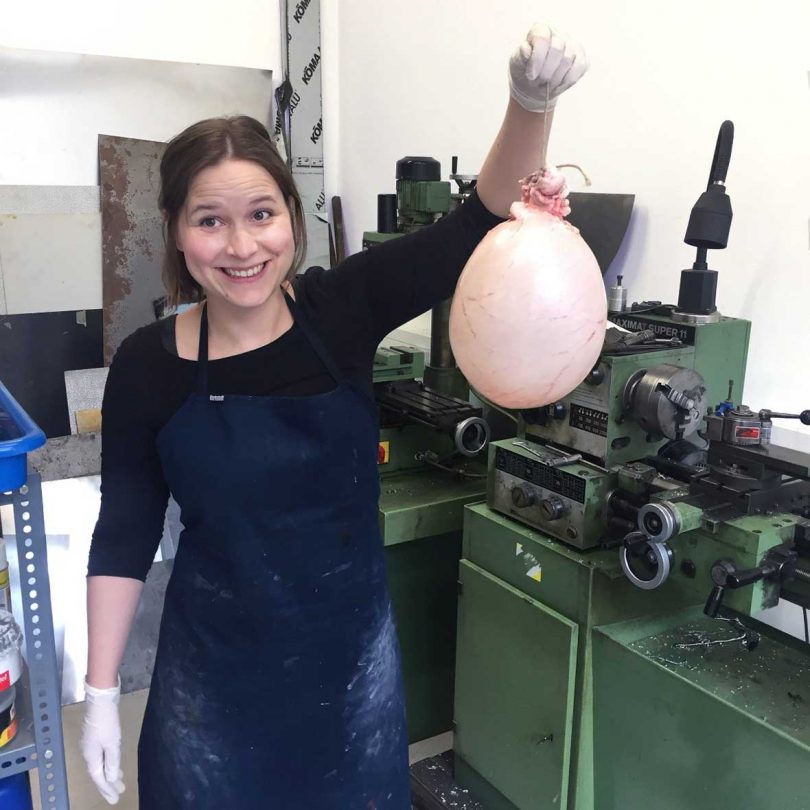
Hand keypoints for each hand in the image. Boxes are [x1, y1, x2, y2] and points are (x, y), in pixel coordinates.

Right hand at [80, 679, 125, 804]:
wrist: (101, 699)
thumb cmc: (107, 721)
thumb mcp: (112, 743)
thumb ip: (111, 762)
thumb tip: (109, 779)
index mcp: (91, 756)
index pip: (99, 778)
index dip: (107, 789)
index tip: (115, 799)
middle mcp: (88, 752)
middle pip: (98, 773)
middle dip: (108, 784)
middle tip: (117, 795)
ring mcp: (91, 744)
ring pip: (101, 764)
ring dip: (109, 773)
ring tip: (118, 782)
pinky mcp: (96, 736)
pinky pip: (102, 756)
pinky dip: (109, 763)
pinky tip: (114, 764)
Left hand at [509, 23, 588, 112]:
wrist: (534, 86)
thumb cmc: (524, 71)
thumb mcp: (516, 64)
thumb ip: (521, 56)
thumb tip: (526, 50)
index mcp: (540, 30)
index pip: (542, 37)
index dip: (537, 59)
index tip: (531, 75)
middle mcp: (557, 34)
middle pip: (557, 49)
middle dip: (546, 72)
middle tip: (538, 83)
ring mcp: (571, 45)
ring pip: (568, 59)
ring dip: (555, 79)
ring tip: (546, 86)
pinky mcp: (581, 58)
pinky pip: (580, 66)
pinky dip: (567, 81)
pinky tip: (557, 87)